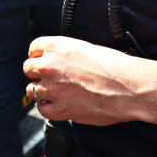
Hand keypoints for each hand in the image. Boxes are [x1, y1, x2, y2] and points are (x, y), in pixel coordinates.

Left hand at [23, 36, 156, 125]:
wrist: (128, 87)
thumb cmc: (114, 66)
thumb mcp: (86, 48)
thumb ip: (66, 53)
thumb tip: (59, 59)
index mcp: (57, 46)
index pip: (33, 48)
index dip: (39, 55)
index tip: (43, 60)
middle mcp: (50, 66)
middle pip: (28, 68)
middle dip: (37, 73)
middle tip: (49, 77)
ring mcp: (53, 88)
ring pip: (32, 90)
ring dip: (41, 91)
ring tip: (56, 92)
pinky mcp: (60, 109)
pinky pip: (42, 109)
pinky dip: (47, 108)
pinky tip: (58, 104)